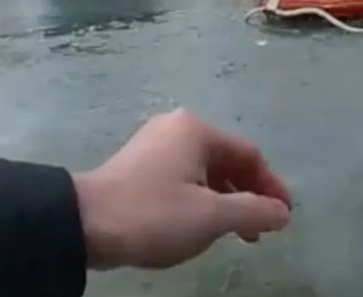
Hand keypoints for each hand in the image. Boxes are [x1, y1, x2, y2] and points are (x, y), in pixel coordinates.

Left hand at [72, 109, 292, 269]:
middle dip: (248, 197)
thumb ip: (255, 211)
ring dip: (224, 202)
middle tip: (259, 229)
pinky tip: (199, 225)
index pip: (251, 156)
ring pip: (204, 173)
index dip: (272, 187)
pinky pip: (182, 179)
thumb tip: (283, 213)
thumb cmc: (153, 214)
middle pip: (228, 162)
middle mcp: (178, 129)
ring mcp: (154, 145)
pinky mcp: (136, 166)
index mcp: (198, 130)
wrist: (80, 225)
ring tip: (233, 233)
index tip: (283, 217)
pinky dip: (199, 200)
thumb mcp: (212, 216)